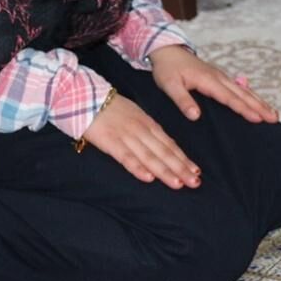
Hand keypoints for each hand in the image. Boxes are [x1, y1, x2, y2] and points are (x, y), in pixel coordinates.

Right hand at [81, 95, 201, 189]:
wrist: (84, 97)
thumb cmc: (110, 108)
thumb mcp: (134, 114)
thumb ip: (147, 129)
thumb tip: (162, 145)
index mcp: (147, 123)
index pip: (169, 143)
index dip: (183, 158)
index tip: (196, 170)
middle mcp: (140, 130)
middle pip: (163, 152)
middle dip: (180, 168)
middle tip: (194, 182)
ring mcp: (126, 136)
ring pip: (149, 157)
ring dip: (165, 171)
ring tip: (178, 183)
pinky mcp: (110, 142)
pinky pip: (126, 157)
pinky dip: (138, 168)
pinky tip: (149, 178)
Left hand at [149, 45, 278, 123]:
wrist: (167, 50)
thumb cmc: (167, 69)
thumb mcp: (169, 85)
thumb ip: (183, 100)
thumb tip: (196, 116)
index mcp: (208, 80)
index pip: (229, 98)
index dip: (244, 109)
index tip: (258, 119)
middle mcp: (219, 78)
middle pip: (242, 94)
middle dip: (259, 106)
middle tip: (274, 119)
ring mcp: (221, 76)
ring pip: (244, 91)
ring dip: (259, 102)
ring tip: (273, 114)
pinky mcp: (219, 78)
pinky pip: (239, 88)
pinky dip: (251, 96)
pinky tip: (258, 103)